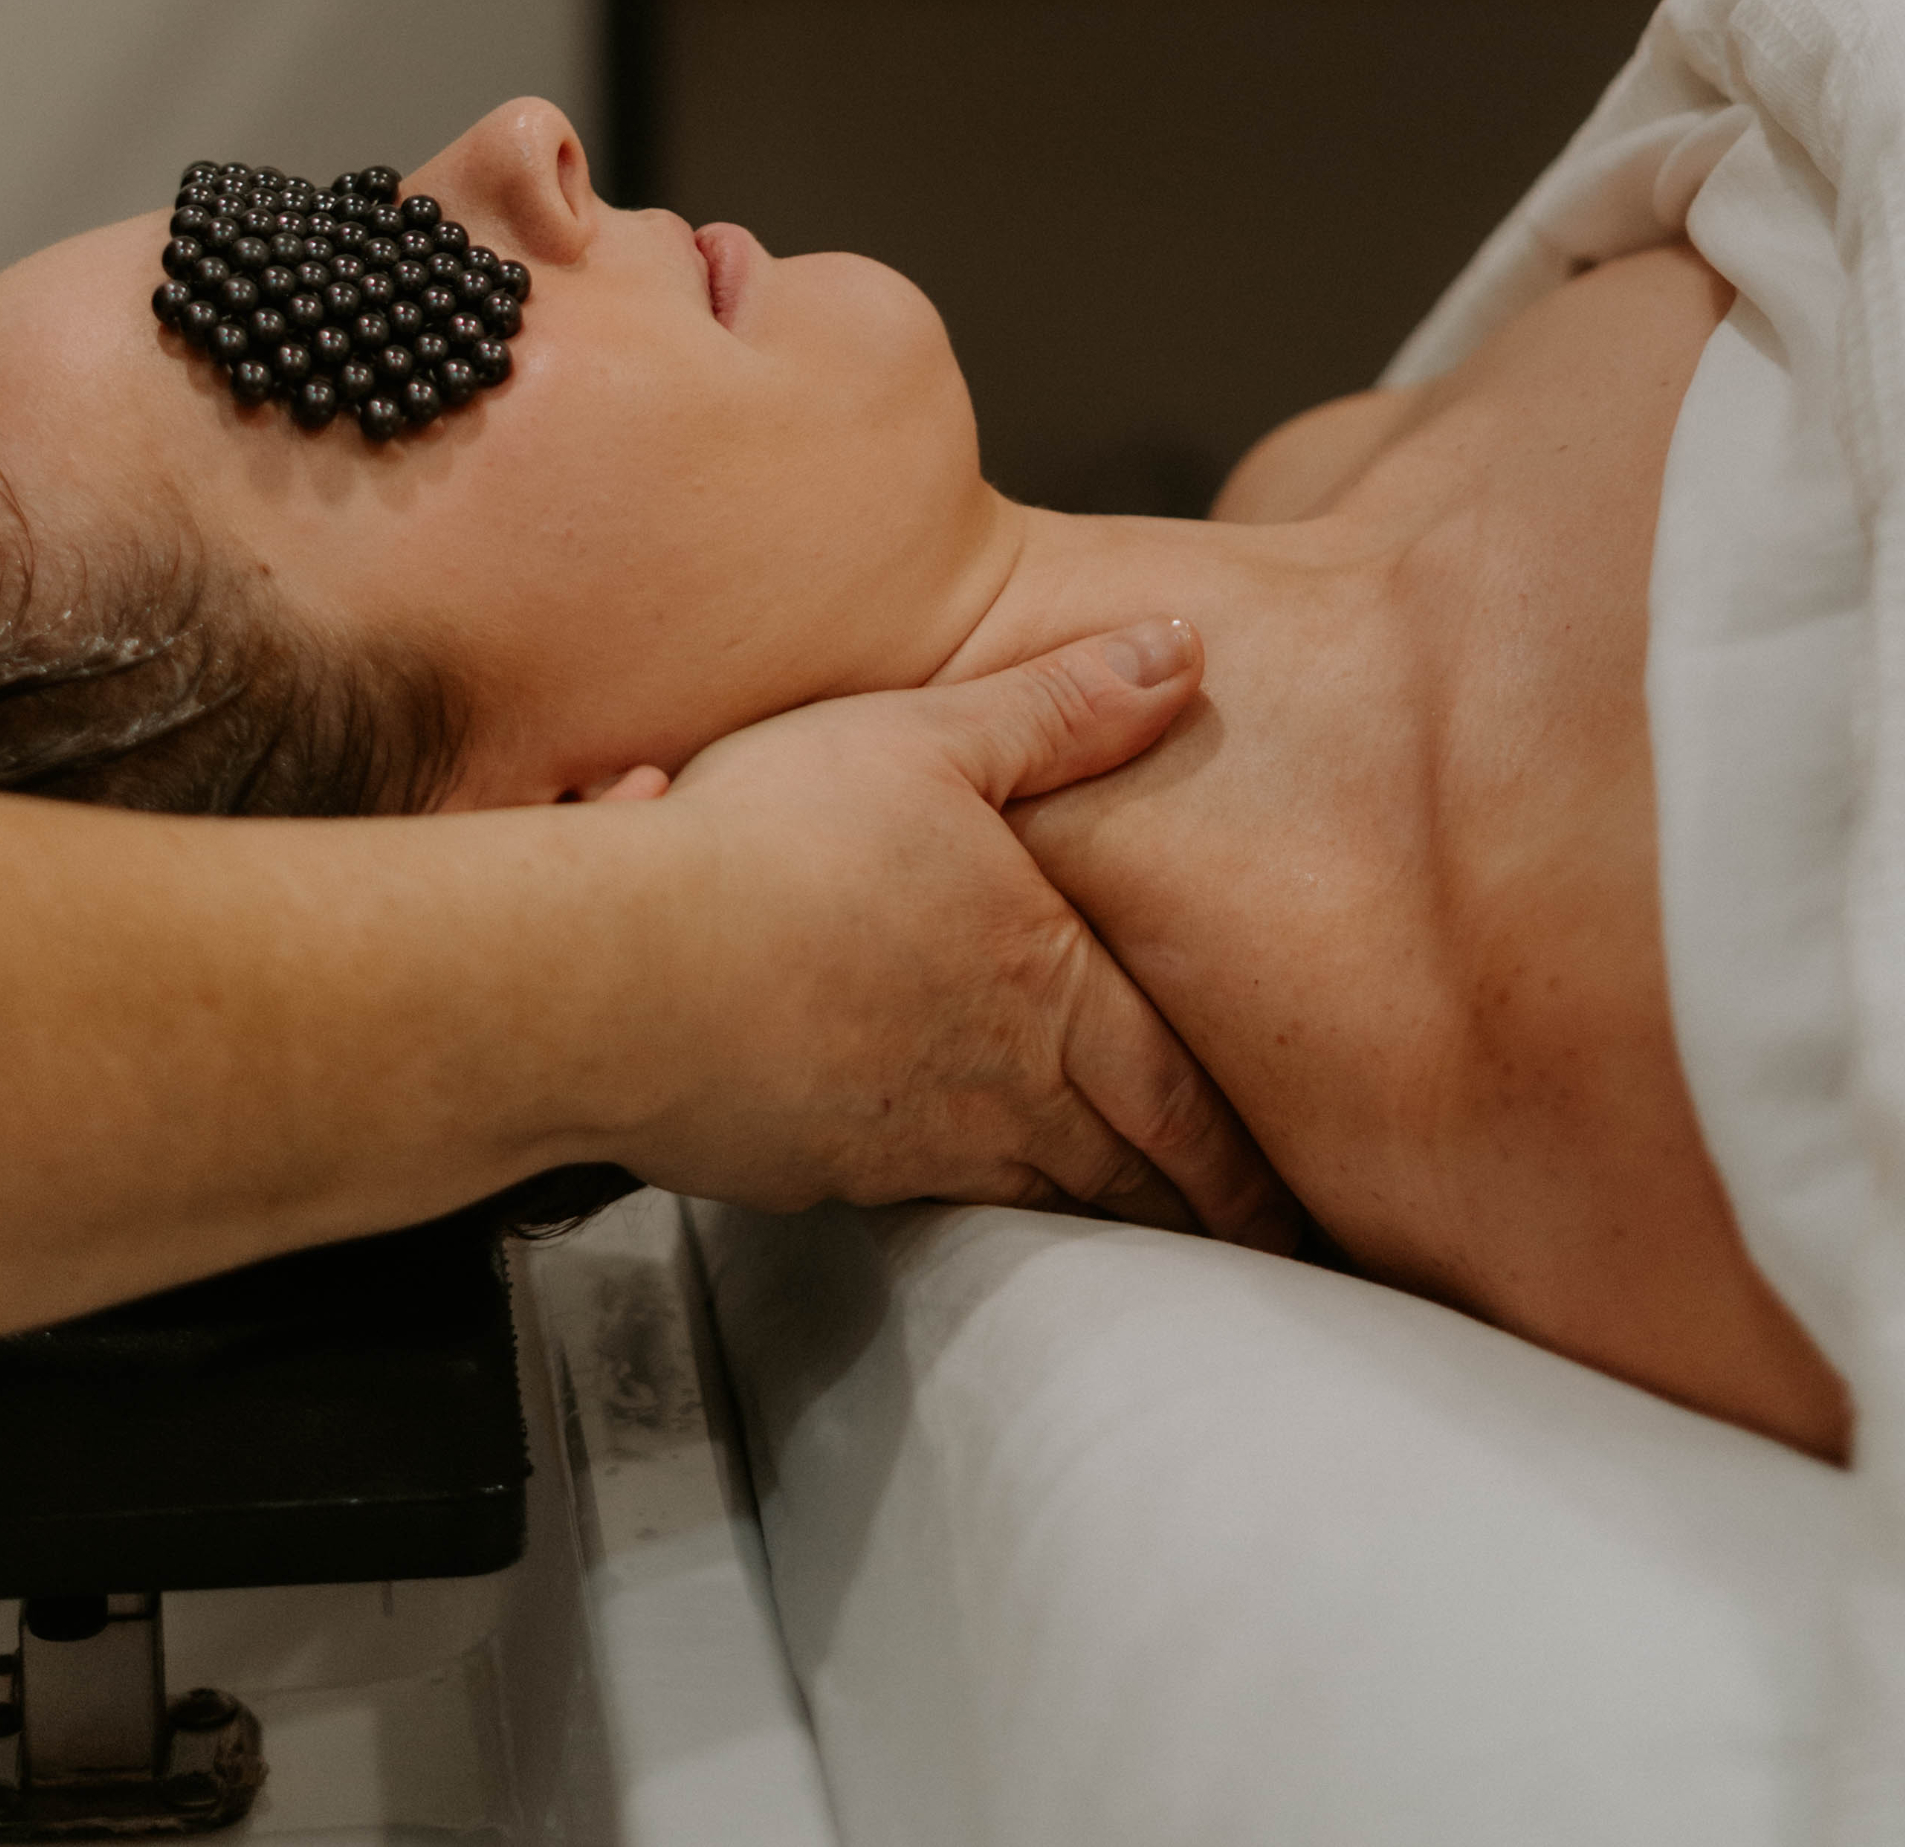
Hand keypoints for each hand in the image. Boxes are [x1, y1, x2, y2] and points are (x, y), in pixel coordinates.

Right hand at [613, 621, 1292, 1251]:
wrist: (618, 971)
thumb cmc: (776, 841)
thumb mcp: (935, 737)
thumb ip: (1064, 706)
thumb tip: (1184, 651)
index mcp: (1044, 986)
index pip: (1176, 1094)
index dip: (1237, 1154)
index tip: (1286, 1207)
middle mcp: (993, 1085)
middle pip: (1121, 1171)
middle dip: (1192, 1213)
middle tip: (1250, 1253)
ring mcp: (903, 1138)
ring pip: (1033, 1202)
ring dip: (1097, 1228)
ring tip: (1139, 1247)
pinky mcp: (816, 1165)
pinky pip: (924, 1200)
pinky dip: (976, 1215)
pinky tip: (969, 1203)